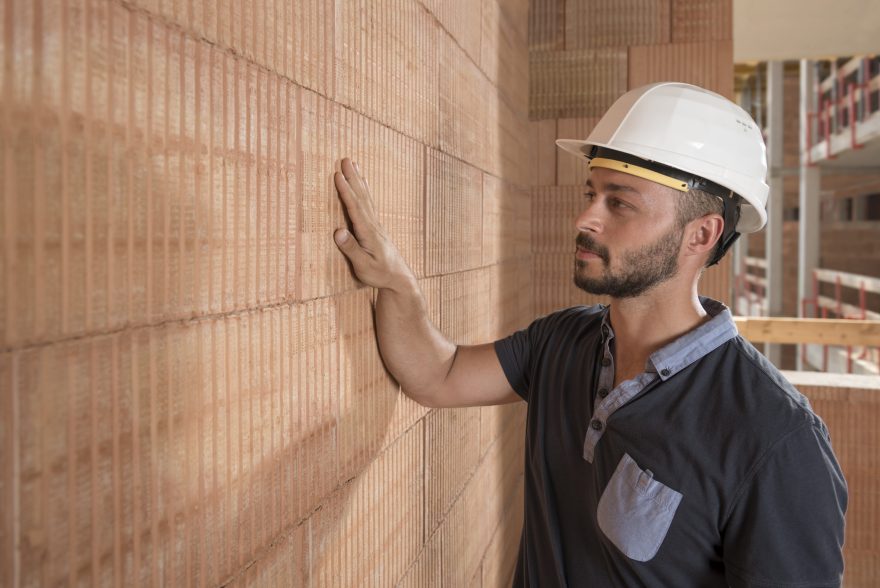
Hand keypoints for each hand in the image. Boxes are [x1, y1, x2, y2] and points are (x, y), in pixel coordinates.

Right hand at [333, 158, 415, 291]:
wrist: (399, 278)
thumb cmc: (379, 274)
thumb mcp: (363, 266)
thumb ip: (351, 249)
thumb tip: (337, 231)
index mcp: (368, 232)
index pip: (355, 207)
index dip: (346, 191)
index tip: (337, 174)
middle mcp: (373, 225)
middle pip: (361, 196)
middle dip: (353, 177)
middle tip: (345, 159)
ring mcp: (376, 224)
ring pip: (366, 197)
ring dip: (358, 180)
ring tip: (353, 164)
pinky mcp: (376, 227)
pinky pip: (369, 203)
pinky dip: (364, 190)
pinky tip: (363, 184)